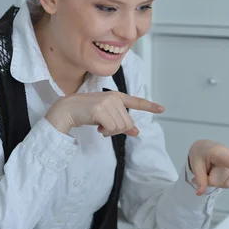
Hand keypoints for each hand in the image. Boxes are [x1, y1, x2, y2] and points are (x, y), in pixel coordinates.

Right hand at [45, 91, 164, 135]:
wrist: (67, 110)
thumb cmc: (86, 113)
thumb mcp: (106, 117)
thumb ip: (121, 122)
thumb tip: (136, 131)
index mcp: (116, 96)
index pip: (135, 101)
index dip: (149, 106)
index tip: (162, 109)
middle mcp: (114, 97)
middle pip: (128, 122)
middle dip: (118, 129)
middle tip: (105, 127)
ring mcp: (107, 102)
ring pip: (121, 126)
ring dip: (111, 132)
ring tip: (100, 126)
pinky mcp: (100, 110)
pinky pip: (111, 128)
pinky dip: (106, 132)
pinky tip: (97, 127)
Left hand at [187, 140, 228, 195]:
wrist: (205, 149)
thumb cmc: (200, 153)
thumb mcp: (195, 164)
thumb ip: (199, 179)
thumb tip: (200, 193)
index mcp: (221, 153)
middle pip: (221, 180)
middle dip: (210, 180)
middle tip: (205, 171)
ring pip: (226, 184)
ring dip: (216, 181)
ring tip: (212, 170)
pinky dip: (220, 182)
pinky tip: (217, 173)